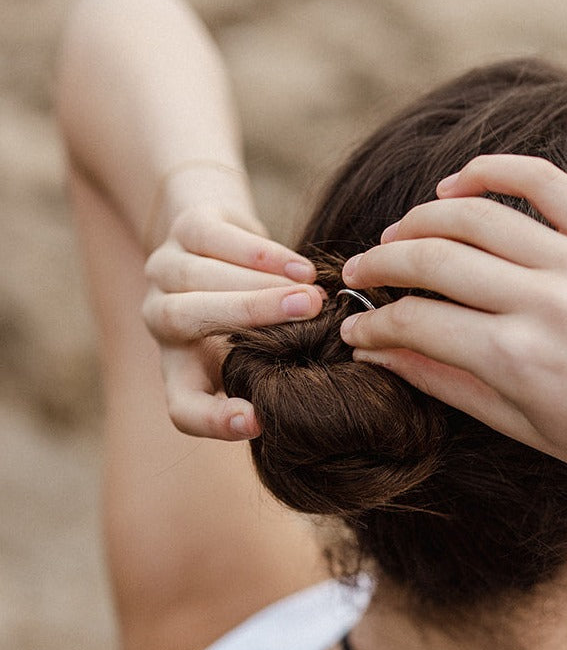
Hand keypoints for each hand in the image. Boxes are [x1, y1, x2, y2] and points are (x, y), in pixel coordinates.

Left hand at [143, 205, 324, 439]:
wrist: (223, 239)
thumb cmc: (252, 311)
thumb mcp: (257, 349)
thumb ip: (277, 367)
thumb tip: (323, 386)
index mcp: (181, 367)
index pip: (182, 407)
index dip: (212, 421)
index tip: (257, 421)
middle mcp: (160, 319)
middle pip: (179, 320)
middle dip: (246, 315)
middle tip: (311, 313)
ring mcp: (165, 268)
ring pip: (198, 275)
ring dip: (261, 284)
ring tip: (313, 294)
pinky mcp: (185, 228)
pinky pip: (213, 238)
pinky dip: (262, 254)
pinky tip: (300, 268)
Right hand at [339, 155, 566, 503]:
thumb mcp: (526, 428)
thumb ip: (448, 383)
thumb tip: (383, 351)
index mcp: (517, 359)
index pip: (414, 321)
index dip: (372, 324)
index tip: (356, 328)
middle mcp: (544, 302)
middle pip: (432, 259)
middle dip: (380, 264)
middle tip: (360, 273)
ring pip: (476, 215)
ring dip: (422, 218)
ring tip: (400, 234)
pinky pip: (546, 182)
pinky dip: (495, 170)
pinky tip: (460, 182)